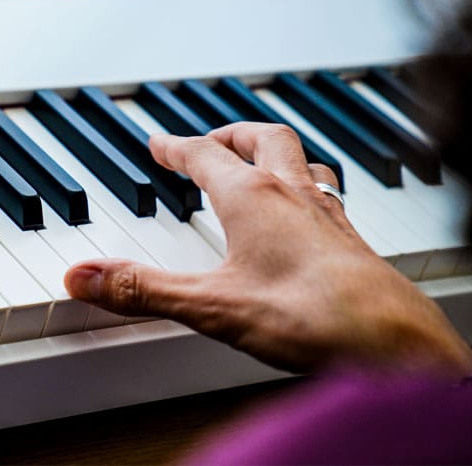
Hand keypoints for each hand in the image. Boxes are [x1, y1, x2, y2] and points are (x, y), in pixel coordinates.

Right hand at [63, 123, 471, 377]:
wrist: (388, 337)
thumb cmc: (310, 314)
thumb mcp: (211, 306)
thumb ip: (145, 291)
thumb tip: (83, 276)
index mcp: (254, 197)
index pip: (206, 155)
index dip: (176, 147)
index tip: (159, 143)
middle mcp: (295, 192)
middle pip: (263, 138)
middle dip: (231, 134)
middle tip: (211, 140)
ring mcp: (330, 211)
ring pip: (302, 159)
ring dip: (275, 153)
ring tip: (260, 164)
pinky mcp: (352, 237)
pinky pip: (327, 192)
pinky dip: (306, 187)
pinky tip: (308, 214)